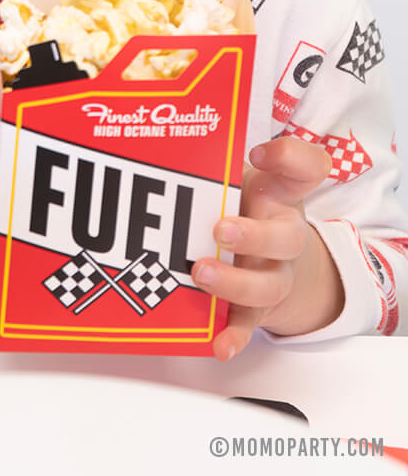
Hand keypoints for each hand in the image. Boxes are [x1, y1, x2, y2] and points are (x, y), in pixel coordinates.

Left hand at [190, 135, 344, 361]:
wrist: (271, 257)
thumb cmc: (245, 206)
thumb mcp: (238, 174)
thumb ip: (218, 156)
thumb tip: (185, 144)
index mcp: (281, 195)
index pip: (304, 168)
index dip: (287, 158)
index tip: (258, 153)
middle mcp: (284, 236)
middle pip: (285, 239)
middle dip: (254, 236)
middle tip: (220, 229)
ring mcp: (273, 275)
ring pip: (266, 286)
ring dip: (234, 282)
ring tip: (201, 272)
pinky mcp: (255, 308)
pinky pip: (247, 325)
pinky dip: (233, 336)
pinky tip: (218, 345)